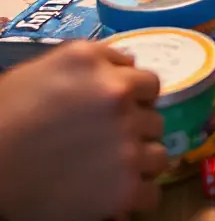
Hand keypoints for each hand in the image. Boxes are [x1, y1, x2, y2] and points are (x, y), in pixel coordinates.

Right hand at [0, 41, 165, 220]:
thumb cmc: (4, 116)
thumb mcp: (44, 69)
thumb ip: (95, 60)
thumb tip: (130, 63)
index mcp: (99, 68)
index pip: (147, 83)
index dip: (135, 99)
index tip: (119, 113)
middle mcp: (118, 99)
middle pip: (154, 118)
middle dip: (135, 130)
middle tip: (108, 142)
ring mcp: (125, 144)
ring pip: (158, 154)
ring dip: (140, 162)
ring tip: (112, 169)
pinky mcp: (122, 187)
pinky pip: (151, 192)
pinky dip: (135, 195)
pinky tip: (114, 193)